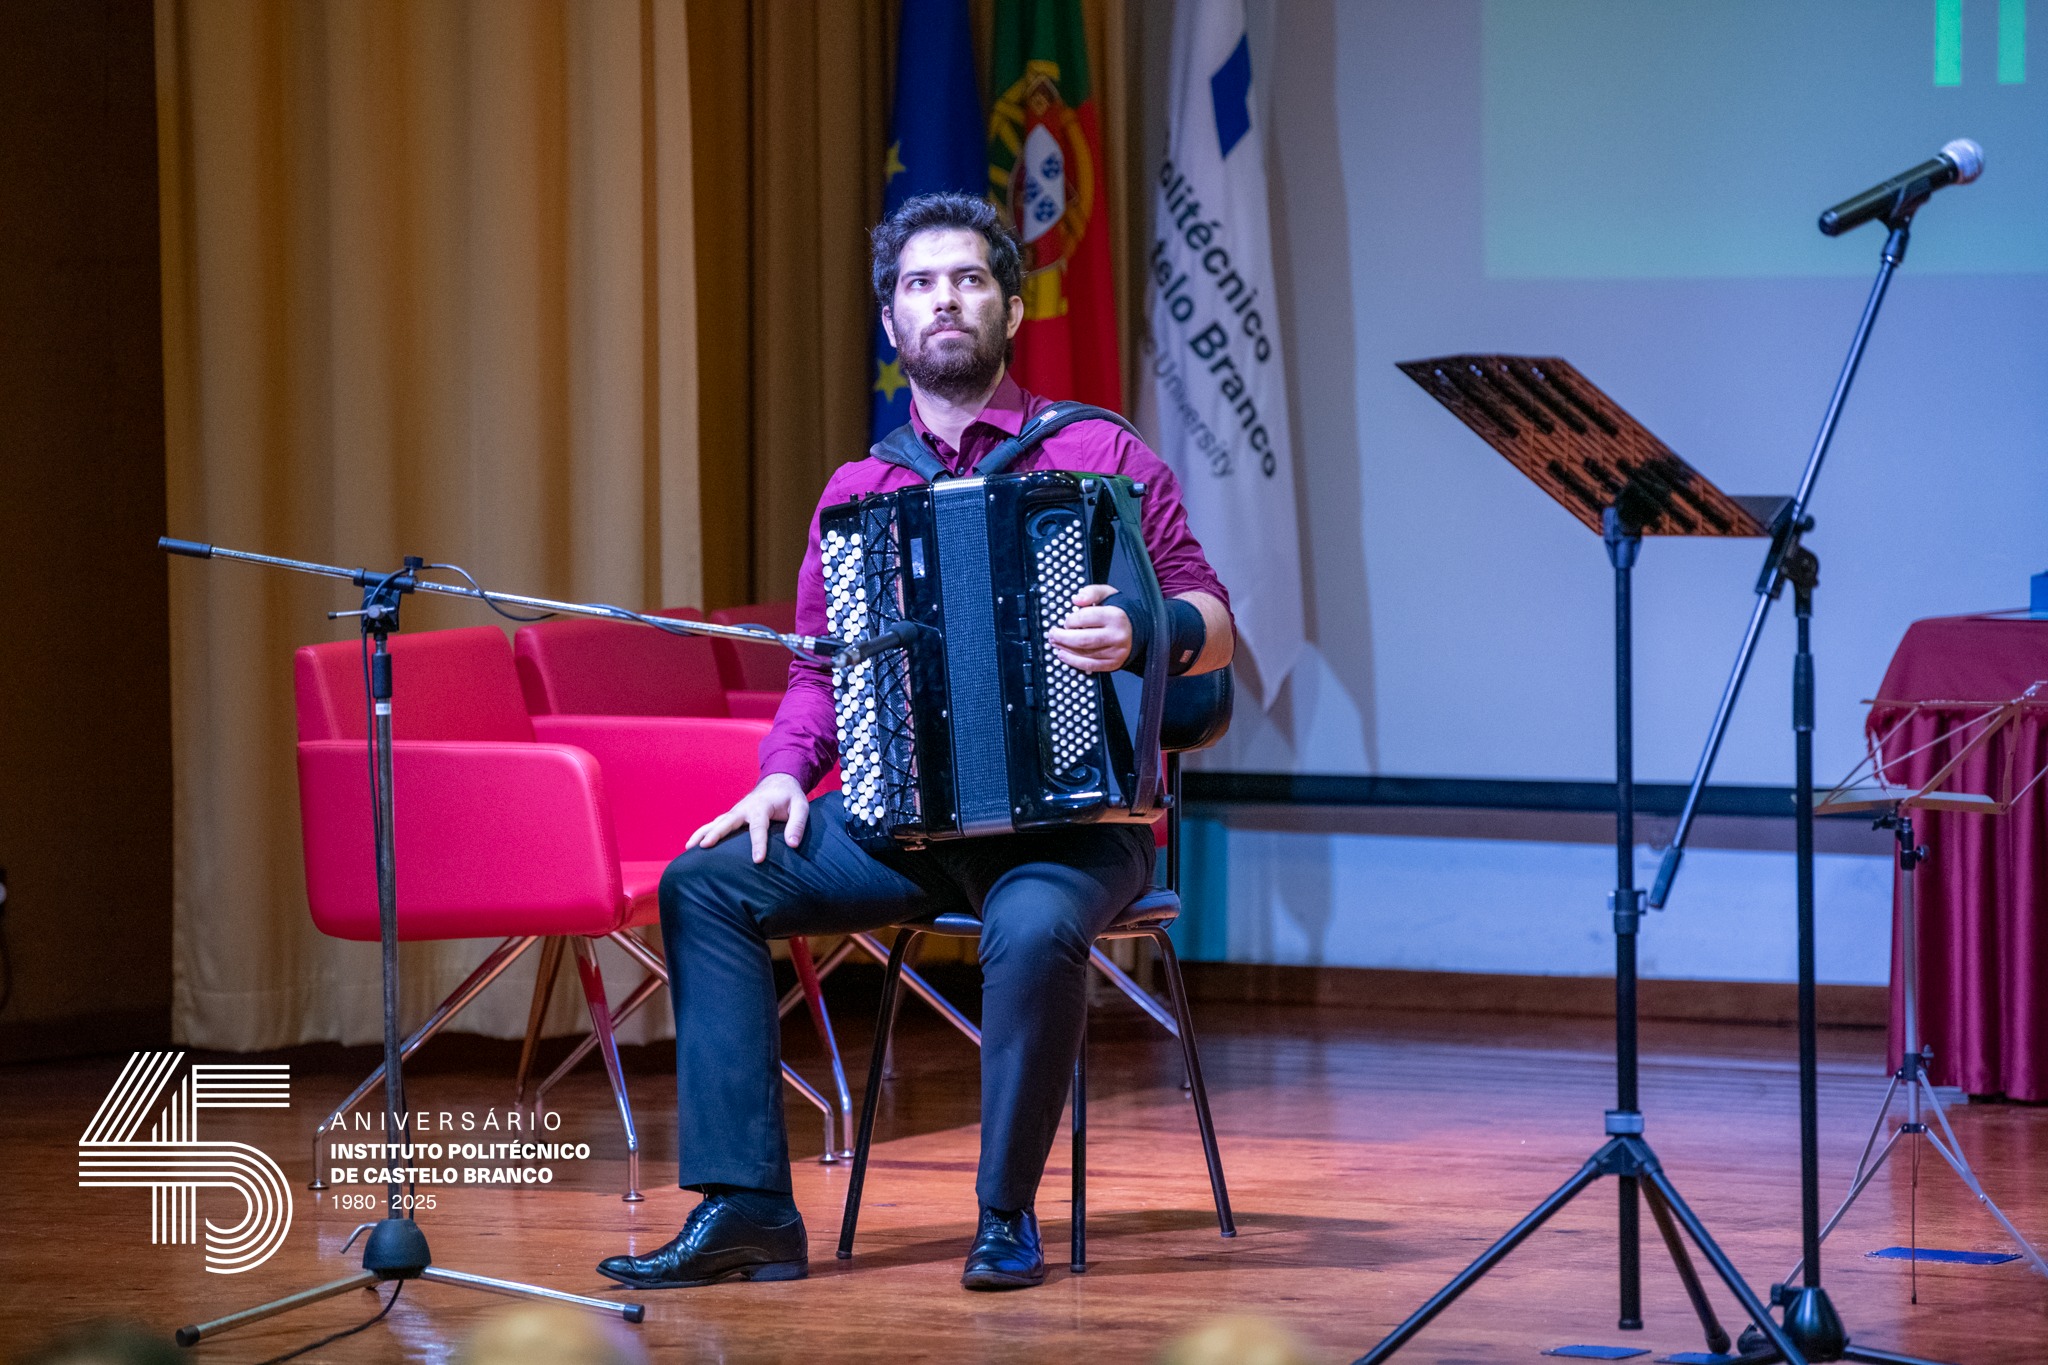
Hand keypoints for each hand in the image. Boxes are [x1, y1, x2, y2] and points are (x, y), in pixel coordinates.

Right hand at [686, 772, 809, 863]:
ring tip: (688, 847)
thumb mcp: (801, 806)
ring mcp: (735, 812)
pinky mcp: (731, 816)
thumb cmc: (790, 797)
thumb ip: (797, 824)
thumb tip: (792, 844)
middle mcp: (744, 808)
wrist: (778, 781)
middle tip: (705, 846)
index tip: (757, 860)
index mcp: (762, 806)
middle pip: (728, 822)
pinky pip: (715, 824)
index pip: (759, 827)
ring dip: (702, 833)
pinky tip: (692, 845)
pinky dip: (703, 832)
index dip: (758, 844)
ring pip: (716, 822)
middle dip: (717, 834)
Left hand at [1047, 583, 1130, 672]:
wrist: (1137, 631)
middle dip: (1062, 637)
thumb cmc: (1118, 612)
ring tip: (1056, 643)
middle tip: (1053, 634)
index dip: (1070, 620)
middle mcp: (1117, 635)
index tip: (1065, 621)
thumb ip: (1091, 592)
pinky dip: (1073, 661)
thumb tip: (1077, 599)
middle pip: (1082, 639)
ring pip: (1083, 653)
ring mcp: (1115, 652)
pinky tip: (1064, 655)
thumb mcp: (1107, 594)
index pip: (1084, 618)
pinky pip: (1089, 665)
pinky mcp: (1113, 663)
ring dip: (1064, 649)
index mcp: (1115, 616)